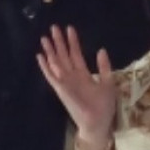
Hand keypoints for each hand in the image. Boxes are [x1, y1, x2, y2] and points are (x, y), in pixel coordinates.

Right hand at [37, 26, 116, 149]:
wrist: (97, 122)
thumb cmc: (104, 106)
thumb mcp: (109, 83)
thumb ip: (104, 67)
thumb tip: (101, 49)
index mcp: (83, 74)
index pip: (76, 54)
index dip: (73, 41)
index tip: (69, 28)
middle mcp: (72, 76)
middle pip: (63, 55)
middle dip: (58, 42)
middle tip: (53, 27)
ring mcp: (65, 82)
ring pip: (56, 63)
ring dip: (50, 51)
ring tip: (44, 38)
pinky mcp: (60, 89)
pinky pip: (51, 76)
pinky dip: (45, 66)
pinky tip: (40, 56)